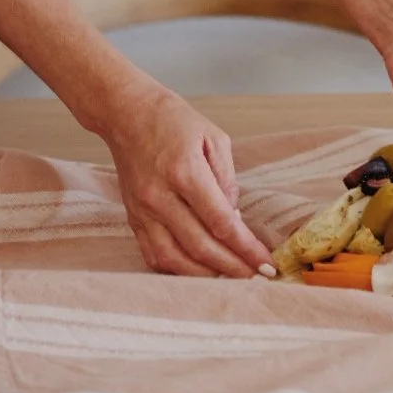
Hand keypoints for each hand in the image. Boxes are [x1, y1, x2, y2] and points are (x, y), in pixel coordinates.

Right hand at [102, 77, 274, 277]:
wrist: (126, 113)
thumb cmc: (172, 120)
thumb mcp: (213, 138)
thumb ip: (227, 180)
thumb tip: (236, 218)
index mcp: (184, 172)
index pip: (221, 222)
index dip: (246, 248)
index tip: (266, 263)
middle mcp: (160, 196)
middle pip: (200, 246)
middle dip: (233, 268)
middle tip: (257, 278)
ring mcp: (143, 211)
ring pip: (175, 259)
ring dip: (206, 276)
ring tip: (232, 279)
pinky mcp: (133, 218)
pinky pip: (154, 255)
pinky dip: (178, 270)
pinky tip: (198, 273)